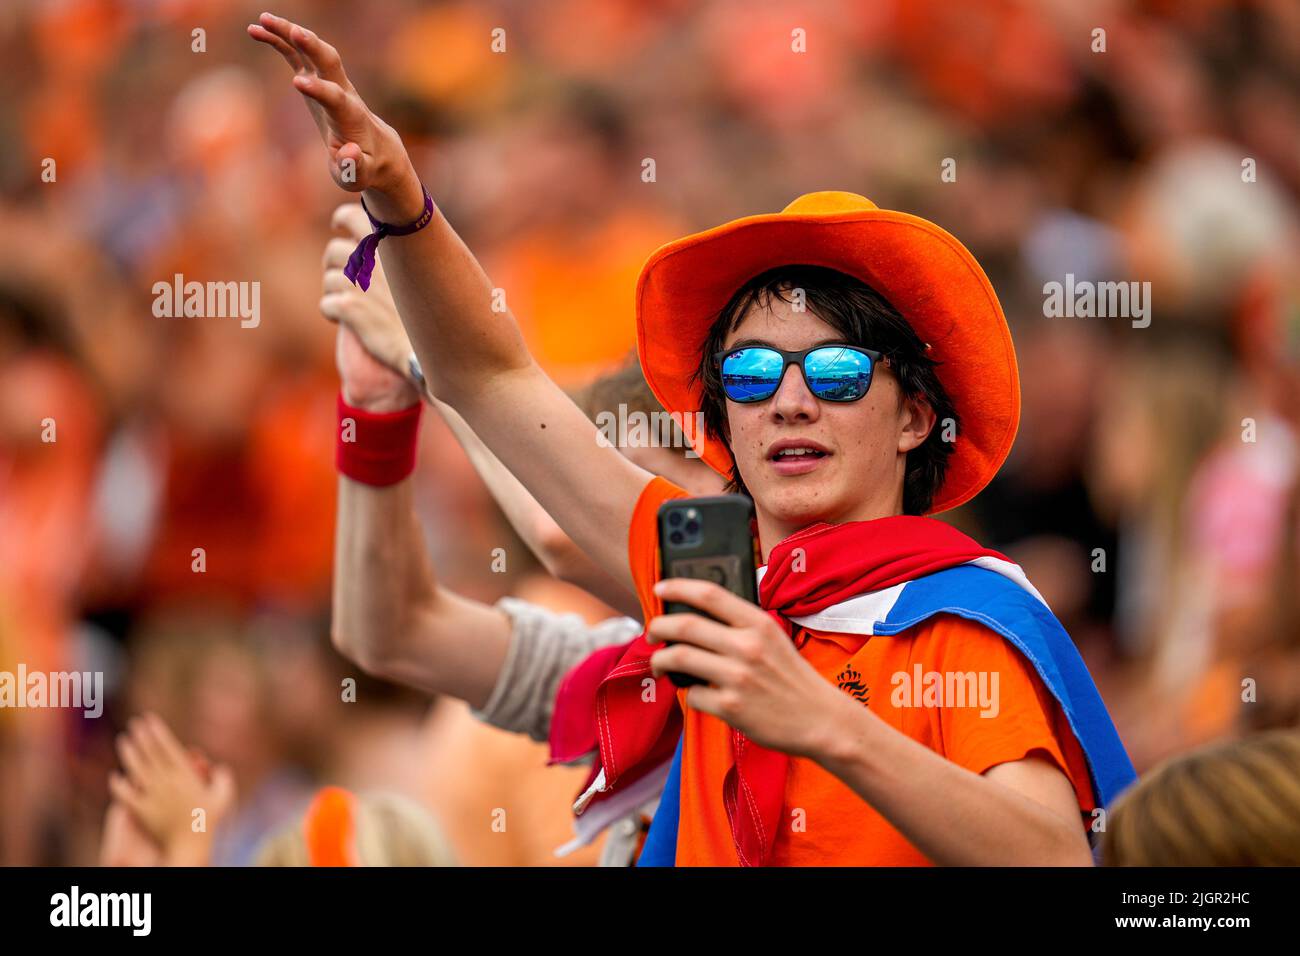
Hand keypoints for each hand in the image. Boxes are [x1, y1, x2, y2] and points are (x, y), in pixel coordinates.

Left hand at [109, 714, 236, 863]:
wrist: (190, 847)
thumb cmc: (208, 823)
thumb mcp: (223, 798)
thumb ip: (223, 779)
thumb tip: (220, 767)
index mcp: (185, 775)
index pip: (167, 746)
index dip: (157, 730)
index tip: (149, 719)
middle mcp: (166, 781)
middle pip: (150, 752)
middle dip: (141, 735)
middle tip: (134, 723)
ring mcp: (151, 795)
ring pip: (135, 768)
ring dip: (128, 753)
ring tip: (123, 740)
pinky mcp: (140, 811)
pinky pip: (125, 794)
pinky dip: (118, 784)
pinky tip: (115, 776)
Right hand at [248, 12, 424, 219]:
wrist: (379, 151)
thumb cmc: (367, 167)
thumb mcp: (360, 175)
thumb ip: (354, 167)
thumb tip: (348, 153)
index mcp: (352, 118)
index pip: (337, 98)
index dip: (320, 89)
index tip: (297, 82)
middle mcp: (344, 93)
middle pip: (330, 63)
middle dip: (313, 47)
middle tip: (294, 31)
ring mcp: (329, 83)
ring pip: (311, 52)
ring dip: (290, 34)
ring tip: (263, 20)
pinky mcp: (316, 81)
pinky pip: (297, 56)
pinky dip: (279, 42)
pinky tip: (257, 30)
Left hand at [322, 204, 420, 411]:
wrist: (437, 344)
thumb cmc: (439, 309)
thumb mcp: (430, 269)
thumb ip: (408, 250)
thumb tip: (402, 238)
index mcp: (390, 242)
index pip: (352, 215)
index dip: (342, 219)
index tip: (339, 225)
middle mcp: (372, 257)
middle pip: (334, 250)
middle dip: (335, 264)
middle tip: (346, 277)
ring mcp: (360, 282)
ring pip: (328, 279)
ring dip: (334, 291)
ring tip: (351, 304)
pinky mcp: (350, 308)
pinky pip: (327, 305)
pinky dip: (333, 313)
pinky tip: (347, 321)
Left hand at [646, 579, 858, 758]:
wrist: (821, 719)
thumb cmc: (792, 677)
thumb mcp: (773, 638)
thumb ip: (740, 625)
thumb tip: (695, 617)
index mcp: (758, 623)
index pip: (710, 594)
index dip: (678, 587)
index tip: (659, 589)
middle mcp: (747, 646)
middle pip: (684, 625)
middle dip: (657, 627)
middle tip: (651, 633)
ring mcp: (737, 677)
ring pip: (678, 658)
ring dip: (660, 660)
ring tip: (659, 664)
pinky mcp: (731, 707)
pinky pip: (691, 695)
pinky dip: (688, 693)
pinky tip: (697, 693)